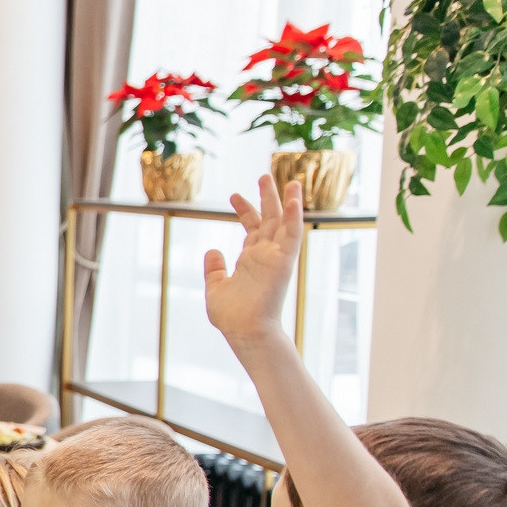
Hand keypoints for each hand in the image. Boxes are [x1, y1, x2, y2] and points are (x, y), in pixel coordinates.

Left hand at [204, 176, 302, 343]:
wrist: (244, 331)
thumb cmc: (231, 316)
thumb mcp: (215, 287)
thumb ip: (214, 269)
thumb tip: (212, 250)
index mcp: (250, 260)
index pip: (251, 229)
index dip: (244, 210)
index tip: (234, 195)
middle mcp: (265, 256)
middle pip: (269, 220)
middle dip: (267, 198)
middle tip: (263, 176)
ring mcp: (276, 257)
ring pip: (284, 223)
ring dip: (287, 202)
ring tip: (289, 181)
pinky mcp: (284, 261)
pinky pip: (292, 235)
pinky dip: (294, 217)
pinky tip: (293, 199)